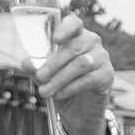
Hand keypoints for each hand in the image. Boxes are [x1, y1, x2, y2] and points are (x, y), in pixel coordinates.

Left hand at [34, 15, 116, 134]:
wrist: (80, 110)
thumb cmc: (63, 85)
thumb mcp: (46, 77)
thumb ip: (37, 68)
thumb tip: (26, 63)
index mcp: (76, 35)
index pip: (74, 23)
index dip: (66, 29)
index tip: (55, 39)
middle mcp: (92, 42)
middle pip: (74, 47)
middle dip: (54, 63)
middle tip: (40, 77)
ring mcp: (102, 58)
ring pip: (80, 65)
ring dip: (60, 79)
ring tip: (45, 91)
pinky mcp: (107, 75)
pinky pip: (88, 80)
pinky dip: (71, 88)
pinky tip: (59, 95)